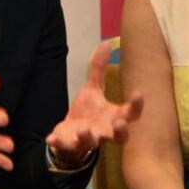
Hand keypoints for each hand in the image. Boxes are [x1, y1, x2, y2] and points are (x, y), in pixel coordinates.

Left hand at [46, 41, 143, 163]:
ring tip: (83, 129)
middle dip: (120, 132)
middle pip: (120, 137)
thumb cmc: (88, 112)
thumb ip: (99, 68)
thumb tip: (107, 42)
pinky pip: (65, 145)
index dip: (137, 106)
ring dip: (88, 136)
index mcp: (114, 117)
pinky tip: (50, 138)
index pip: (131, 114)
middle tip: (120, 123)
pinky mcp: (69, 144)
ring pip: (92, 142)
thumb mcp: (92, 88)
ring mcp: (87, 140)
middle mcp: (105, 131)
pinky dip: (58, 142)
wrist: (70, 133)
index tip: (138, 93)